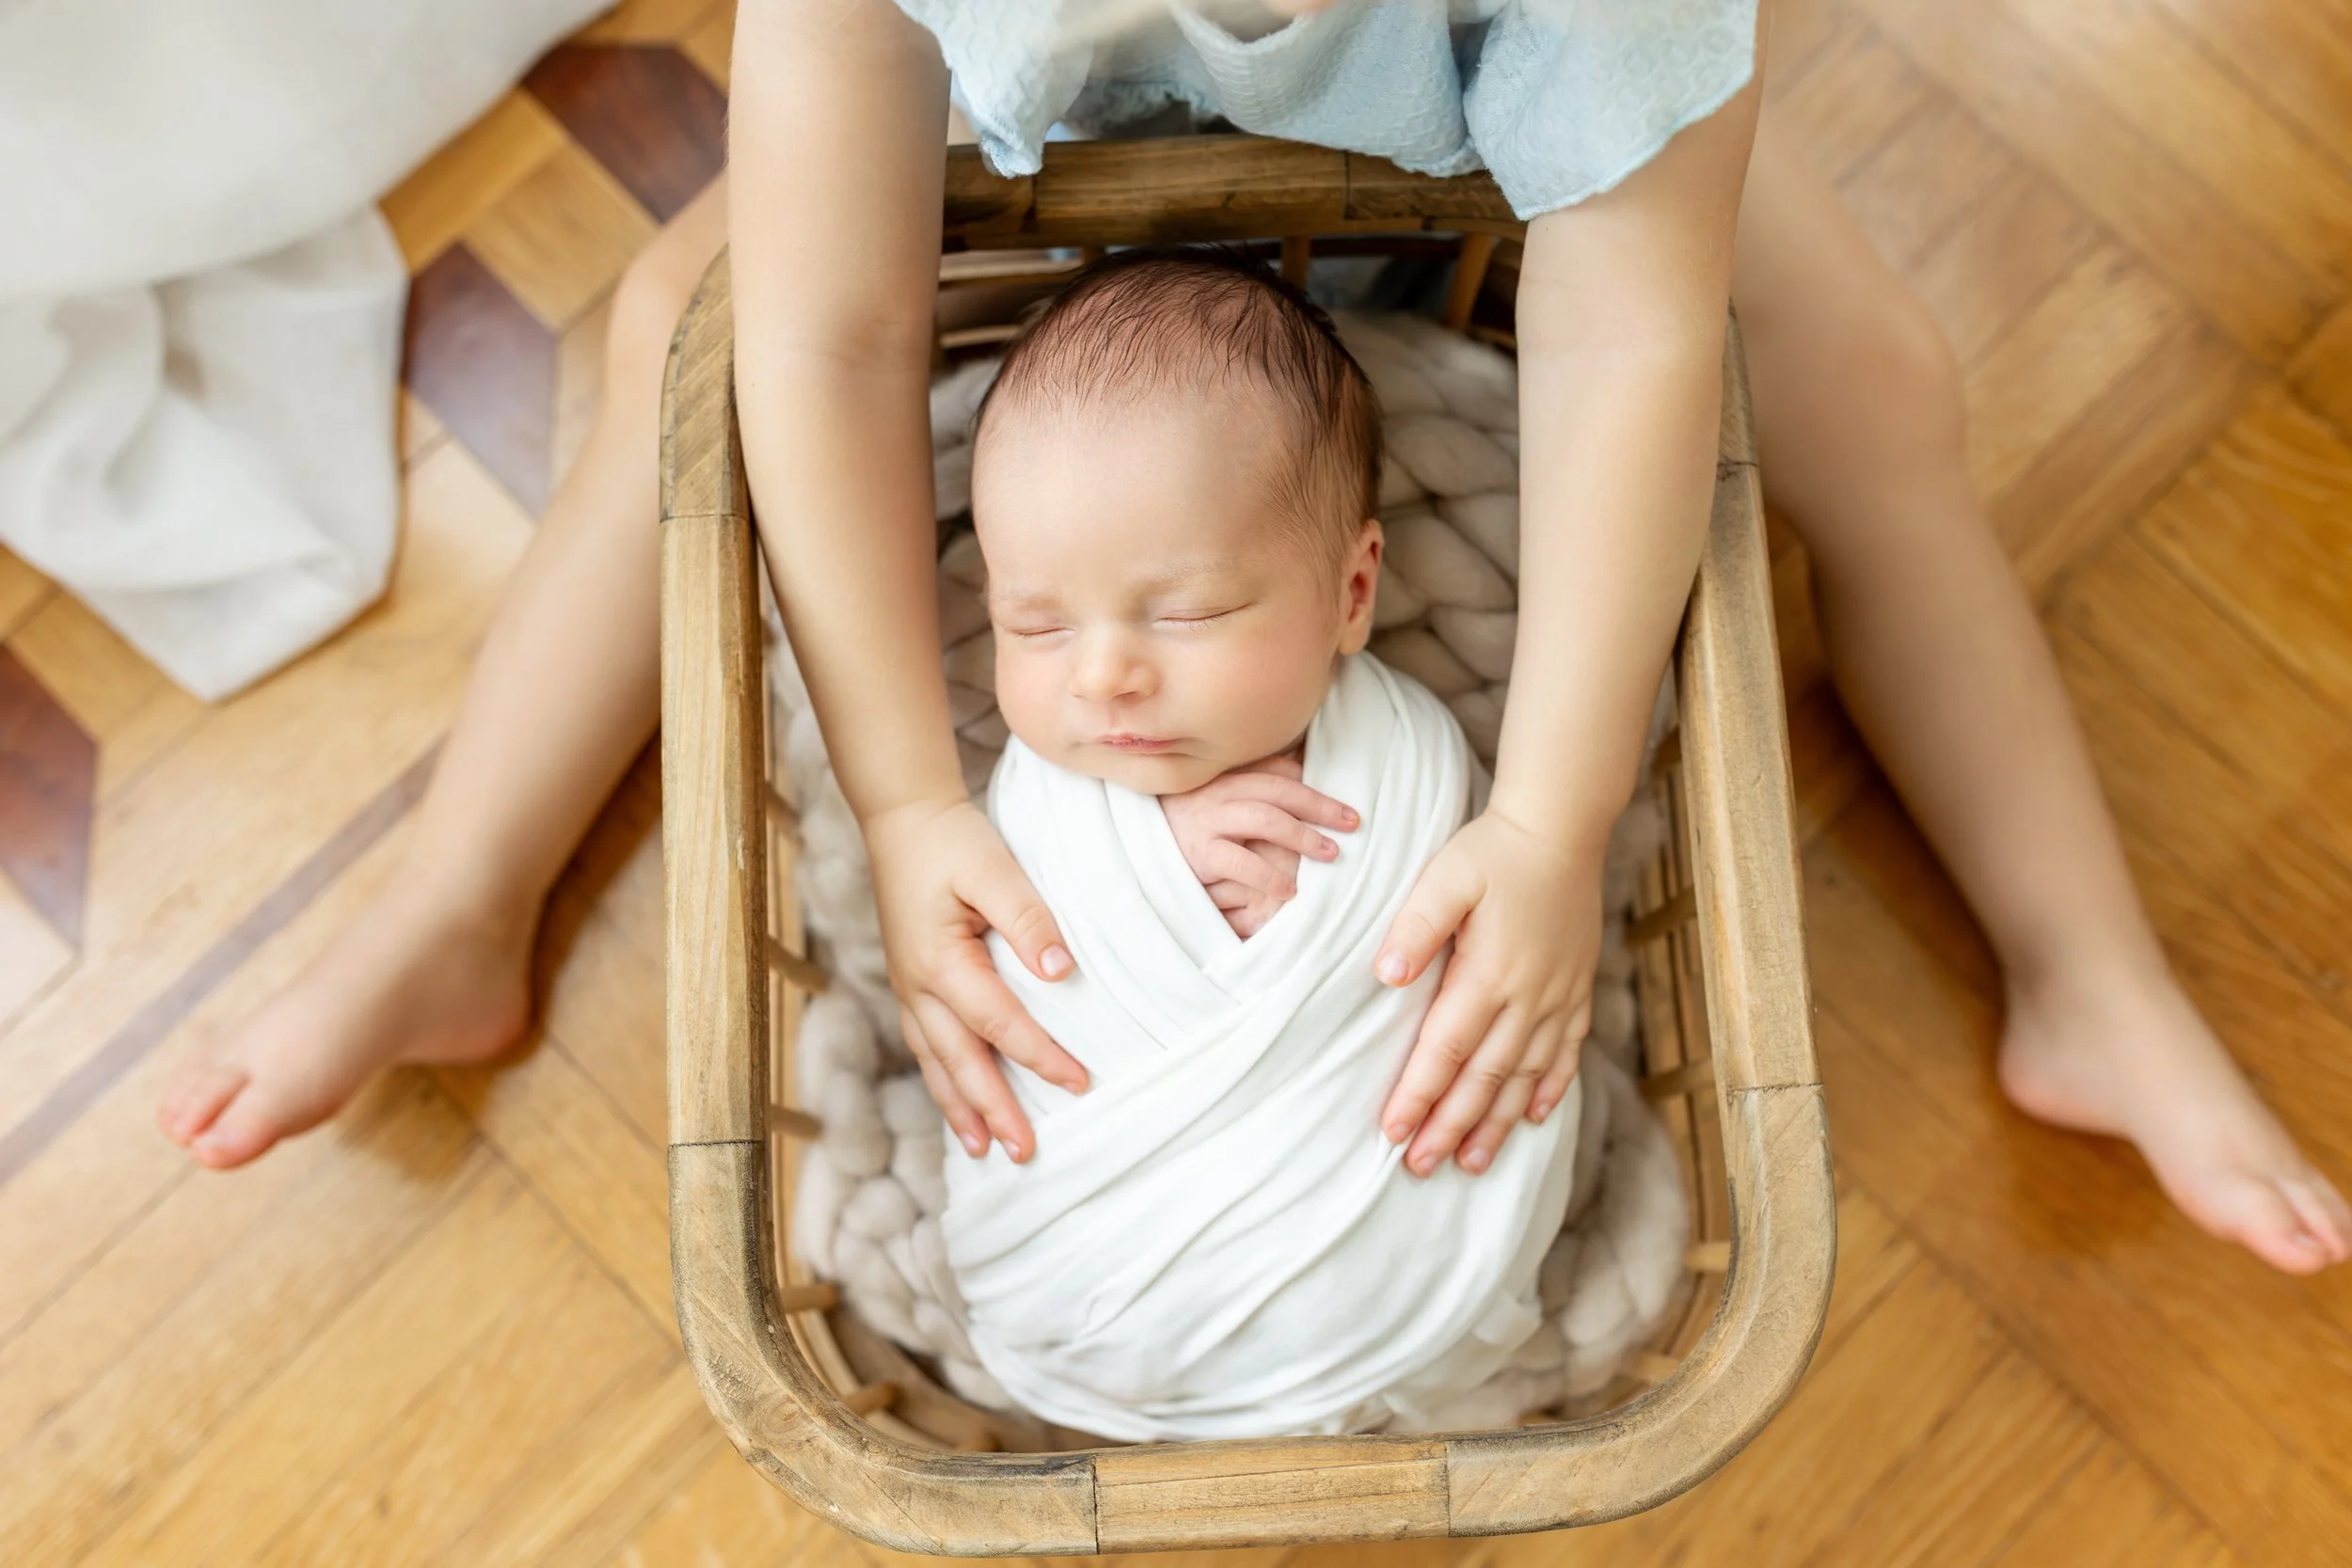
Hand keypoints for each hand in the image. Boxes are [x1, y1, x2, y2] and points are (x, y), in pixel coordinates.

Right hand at [864, 796, 1086, 1163]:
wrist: (902, 818)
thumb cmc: (951, 841)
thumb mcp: (995, 870)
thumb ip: (1028, 921)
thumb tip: (1059, 973)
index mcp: (939, 961)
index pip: (999, 1023)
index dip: (1040, 1056)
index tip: (1080, 1083)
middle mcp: (917, 985)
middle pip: (960, 1062)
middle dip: (993, 1110)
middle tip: (1026, 1152)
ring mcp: (909, 988)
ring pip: (936, 1062)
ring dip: (961, 1109)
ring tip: (984, 1151)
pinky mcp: (911, 984)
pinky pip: (926, 1047)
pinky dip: (943, 1082)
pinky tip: (958, 1104)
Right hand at [1160, 752, 1357, 937]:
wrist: (1127, 850)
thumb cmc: (1178, 827)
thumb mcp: (1209, 800)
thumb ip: (1244, 789)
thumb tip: (1294, 772)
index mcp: (1222, 775)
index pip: (1274, 769)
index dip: (1309, 782)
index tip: (1341, 801)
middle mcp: (1216, 792)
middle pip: (1278, 789)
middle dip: (1320, 805)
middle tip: (1352, 822)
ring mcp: (1206, 821)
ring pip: (1265, 818)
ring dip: (1303, 835)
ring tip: (1331, 853)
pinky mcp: (1198, 855)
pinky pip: (1240, 861)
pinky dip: (1268, 875)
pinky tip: (1290, 889)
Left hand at [1374, 809, 1601, 1176]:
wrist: (1562, 828)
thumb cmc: (1493, 851)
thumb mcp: (1445, 876)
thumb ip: (1416, 926)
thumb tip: (1386, 974)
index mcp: (1489, 973)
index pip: (1447, 1049)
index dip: (1419, 1094)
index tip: (1392, 1132)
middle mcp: (1529, 996)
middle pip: (1485, 1077)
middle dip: (1450, 1126)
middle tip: (1419, 1167)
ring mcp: (1559, 997)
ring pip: (1525, 1077)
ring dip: (1496, 1123)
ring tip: (1471, 1163)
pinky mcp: (1577, 990)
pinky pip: (1566, 1054)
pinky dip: (1549, 1090)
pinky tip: (1531, 1118)